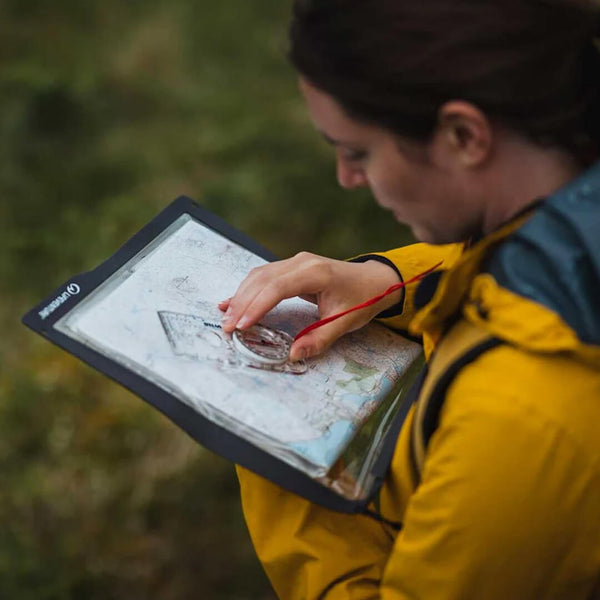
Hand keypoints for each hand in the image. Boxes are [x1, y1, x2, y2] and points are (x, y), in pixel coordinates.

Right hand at [219, 252, 402, 360]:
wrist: (375, 280)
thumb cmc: (362, 299)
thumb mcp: (345, 323)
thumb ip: (319, 339)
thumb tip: (293, 355)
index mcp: (316, 273)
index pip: (278, 287)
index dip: (258, 306)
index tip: (242, 325)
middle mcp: (302, 262)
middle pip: (263, 280)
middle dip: (243, 304)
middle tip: (228, 327)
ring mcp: (296, 261)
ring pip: (260, 276)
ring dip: (241, 296)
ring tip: (227, 318)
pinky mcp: (292, 266)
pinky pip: (264, 276)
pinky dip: (248, 289)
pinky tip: (232, 302)